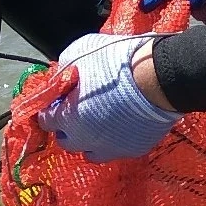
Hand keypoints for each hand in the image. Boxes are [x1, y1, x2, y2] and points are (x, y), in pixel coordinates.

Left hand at [39, 33, 180, 160]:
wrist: (159, 77)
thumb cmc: (117, 62)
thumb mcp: (80, 52)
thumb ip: (64, 69)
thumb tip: (62, 77)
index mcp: (68, 117)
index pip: (46, 121)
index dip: (51, 109)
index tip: (58, 101)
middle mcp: (86, 140)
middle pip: (67, 141)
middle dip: (67, 128)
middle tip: (78, 111)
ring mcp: (111, 148)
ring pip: (91, 153)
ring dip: (89, 140)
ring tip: (98, 123)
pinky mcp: (134, 150)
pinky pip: (117, 149)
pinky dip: (114, 140)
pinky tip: (121, 125)